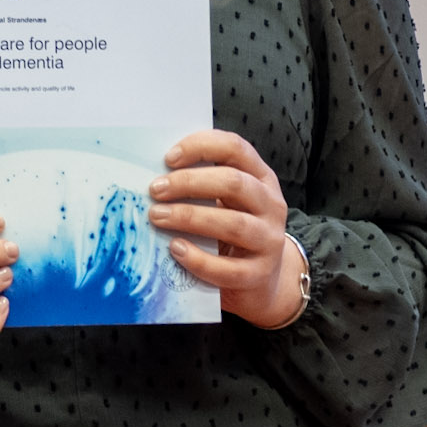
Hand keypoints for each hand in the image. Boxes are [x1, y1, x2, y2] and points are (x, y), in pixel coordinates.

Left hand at [149, 130, 304, 328]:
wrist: (260, 280)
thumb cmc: (232, 232)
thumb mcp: (226, 202)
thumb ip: (202, 185)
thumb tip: (155, 176)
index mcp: (261, 178)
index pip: (236, 149)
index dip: (201, 147)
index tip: (168, 158)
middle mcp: (270, 205)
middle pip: (233, 183)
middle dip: (189, 183)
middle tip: (156, 190)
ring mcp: (269, 241)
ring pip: (233, 224)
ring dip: (190, 217)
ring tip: (158, 216)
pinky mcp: (259, 275)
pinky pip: (228, 268)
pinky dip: (199, 259)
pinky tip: (176, 249)